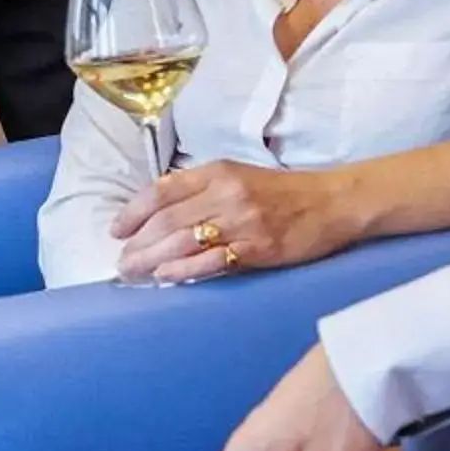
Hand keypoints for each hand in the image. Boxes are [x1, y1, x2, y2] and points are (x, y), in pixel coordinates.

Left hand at [113, 161, 354, 283]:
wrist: (332, 203)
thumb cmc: (282, 192)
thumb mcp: (238, 176)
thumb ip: (201, 188)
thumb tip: (160, 210)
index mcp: (217, 172)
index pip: (162, 191)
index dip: (133, 211)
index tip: (116, 230)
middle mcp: (226, 194)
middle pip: (167, 220)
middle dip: (137, 243)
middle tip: (121, 262)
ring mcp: (243, 221)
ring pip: (183, 241)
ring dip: (152, 259)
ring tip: (134, 273)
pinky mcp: (259, 247)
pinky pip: (213, 260)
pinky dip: (185, 270)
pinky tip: (166, 277)